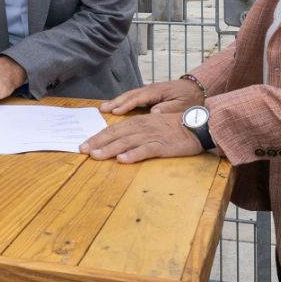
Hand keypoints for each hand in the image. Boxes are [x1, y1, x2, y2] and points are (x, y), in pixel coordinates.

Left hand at [80, 112, 202, 162]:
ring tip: (96, 155)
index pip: (115, 129)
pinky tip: (123, 160)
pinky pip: (146, 150)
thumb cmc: (174, 127)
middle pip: (117, 134)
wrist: (197, 126)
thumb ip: (136, 132)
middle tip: (83, 150)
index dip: (98, 136)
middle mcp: (143, 127)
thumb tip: (118, 143)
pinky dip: (134, 154)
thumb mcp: (153, 126)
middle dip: (98, 142)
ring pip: (127, 142)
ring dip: (110, 148)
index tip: (84, 145)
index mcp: (139, 122)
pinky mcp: (163, 146)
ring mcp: (152, 136)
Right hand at [100, 79, 204, 115]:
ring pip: (129, 95)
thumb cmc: (190, 99)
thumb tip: (154, 112)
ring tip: (104, 108)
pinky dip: (123, 102)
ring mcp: (149, 91)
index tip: (116, 111)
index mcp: (158, 91)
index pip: (139, 98)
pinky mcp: (149, 95)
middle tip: (102, 109)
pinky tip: (116, 108)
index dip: (127, 104)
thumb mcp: (184, 105)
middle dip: (116, 102)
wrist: (196, 88)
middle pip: (130, 95)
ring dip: (116, 101)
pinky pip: (133, 98)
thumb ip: (170, 108)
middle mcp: (150, 89)